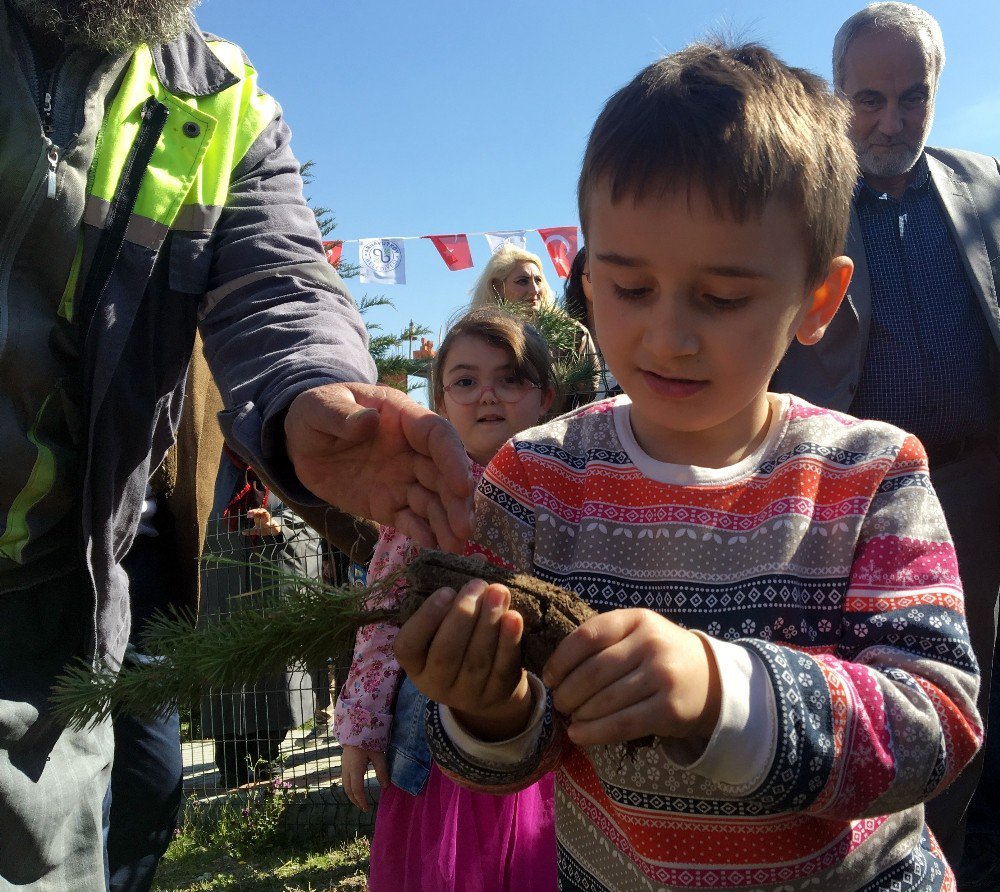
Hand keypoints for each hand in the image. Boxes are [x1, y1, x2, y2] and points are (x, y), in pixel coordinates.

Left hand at [242, 507, 280, 536]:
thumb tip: (242, 532)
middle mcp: (264, 516)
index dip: (251, 512)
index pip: (255, 512)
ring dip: (263, 513)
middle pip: (260, 511)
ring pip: (266, 514)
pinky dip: (270, 523)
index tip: (248, 514)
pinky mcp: (273, 524)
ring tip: (259, 513)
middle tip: (250, 513)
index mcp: (259, 517)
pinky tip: (268, 524)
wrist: (273, 530)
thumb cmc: (264, 528)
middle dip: (255, 511)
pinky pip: (272, 523)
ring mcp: (269, 519)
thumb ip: (250, 531)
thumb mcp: (256, 530)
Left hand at [285, 383, 473, 550]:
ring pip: (433, 501)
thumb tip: (369, 420)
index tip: (460, 486)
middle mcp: (411, 450)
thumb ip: (342, 415)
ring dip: (447, 523)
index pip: (437, 436)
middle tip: (464, 530)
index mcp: (402, 419)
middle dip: (456, 502)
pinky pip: (410, 520)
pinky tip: (433, 549)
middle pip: (443, 474)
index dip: (453, 459)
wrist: (300, 444)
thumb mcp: (319, 408)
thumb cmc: (316, 415)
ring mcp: (402, 479)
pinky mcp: (389, 504)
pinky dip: (423, 533)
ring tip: (455, 548)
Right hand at [341, 745, 387, 811]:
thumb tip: (386, 786)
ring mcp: (343, 765)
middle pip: (348, 790)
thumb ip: (382, 771)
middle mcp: (346, 768)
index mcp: (355, 768)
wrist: (356, 727)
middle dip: (355, 800)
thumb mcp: (378, 755)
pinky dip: (349, 787)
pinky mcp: (344, 762)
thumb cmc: (368, 740)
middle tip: (364, 807)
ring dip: (351, 795)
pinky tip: (356, 788)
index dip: (361, 800)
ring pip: (345, 785)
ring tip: (360, 800)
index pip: (356, 789)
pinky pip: (344, 779)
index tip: (367, 808)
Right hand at [394, 580, 532, 740]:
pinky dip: (509, 642)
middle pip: (446, 651)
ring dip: (489, 622)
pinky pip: (502, 668)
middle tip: (477, 585)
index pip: (409, 645)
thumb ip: (455, 592)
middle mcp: (435, 683)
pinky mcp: (496, 695)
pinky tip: (514, 617)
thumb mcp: (447, 622)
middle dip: (463, 615)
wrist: (485, 686)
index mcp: (415, 663)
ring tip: (499, 591)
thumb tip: (478, 558)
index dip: (426, 618)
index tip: (445, 591)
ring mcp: (466, 693)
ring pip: (476, 659)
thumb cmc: (459, 641)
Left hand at [542, 609, 720, 746]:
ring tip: (570, 718)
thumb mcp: (638, 633)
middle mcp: (651, 644)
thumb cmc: (660, 654)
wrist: (711, 680)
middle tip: (559, 703)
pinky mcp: (669, 710)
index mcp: (637, 619)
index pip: (587, 636)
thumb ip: (603, 641)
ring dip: (579, 714)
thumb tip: (555, 671)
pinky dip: (594, 733)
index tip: (549, 677)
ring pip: (605, 700)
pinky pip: (622, 724)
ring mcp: (662, 677)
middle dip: (567, 691)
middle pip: (593, 671)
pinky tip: (579, 735)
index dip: (561, 659)